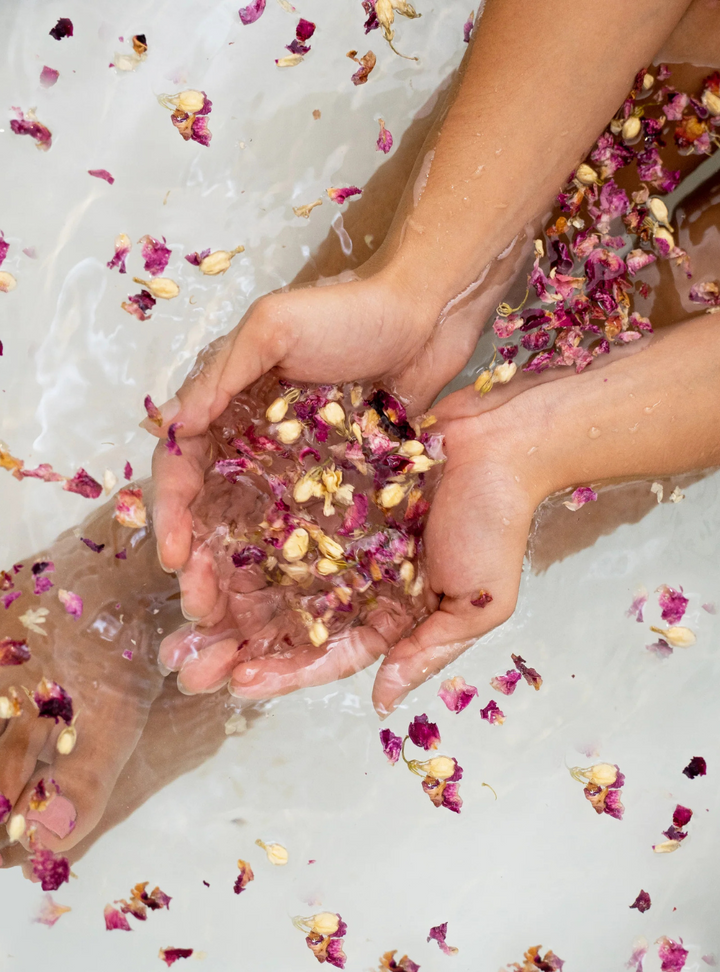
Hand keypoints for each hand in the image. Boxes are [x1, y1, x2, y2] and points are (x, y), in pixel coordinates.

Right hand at [150, 253, 528, 620]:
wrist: (424, 317)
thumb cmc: (348, 313)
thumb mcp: (274, 327)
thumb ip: (222, 373)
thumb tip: (171, 424)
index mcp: (225, 406)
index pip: (182, 467)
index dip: (171, 513)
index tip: (174, 557)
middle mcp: (249, 443)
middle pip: (208, 511)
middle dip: (197, 561)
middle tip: (198, 608)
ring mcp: (289, 467)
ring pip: (247, 531)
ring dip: (231, 576)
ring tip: (227, 621)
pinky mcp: (330, 483)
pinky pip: (297, 531)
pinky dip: (280, 567)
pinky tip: (279, 604)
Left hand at [166, 315, 715, 714]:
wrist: (503, 438)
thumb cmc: (497, 523)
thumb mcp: (478, 604)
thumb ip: (429, 652)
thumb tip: (382, 703)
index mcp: (390, 611)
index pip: (329, 654)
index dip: (284, 674)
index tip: (238, 686)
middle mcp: (355, 576)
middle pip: (288, 622)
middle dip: (236, 648)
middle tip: (184, 667)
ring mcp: (338, 532)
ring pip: (271, 574)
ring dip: (228, 599)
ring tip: (180, 619)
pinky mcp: (326, 488)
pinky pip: (276, 516)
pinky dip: (243, 536)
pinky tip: (204, 550)